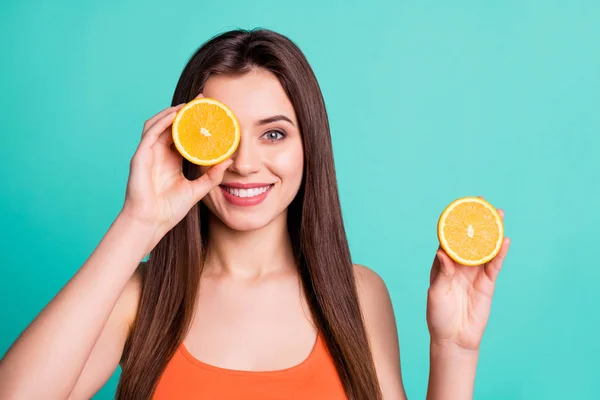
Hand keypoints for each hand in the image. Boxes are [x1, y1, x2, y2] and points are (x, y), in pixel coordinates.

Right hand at [120, 98, 231, 240]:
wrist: (151, 223)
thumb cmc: (170, 210)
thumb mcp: (198, 190)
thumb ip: (212, 176)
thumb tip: (229, 160)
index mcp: (171, 160)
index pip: (182, 134)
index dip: (193, 122)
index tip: (209, 112)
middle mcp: (159, 153)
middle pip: (170, 125)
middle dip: (184, 112)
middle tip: (202, 101)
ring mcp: (148, 154)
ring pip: (158, 124)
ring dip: (173, 112)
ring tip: (189, 105)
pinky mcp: (140, 156)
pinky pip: (151, 132)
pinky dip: (162, 121)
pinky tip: (175, 115)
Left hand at [426, 201, 510, 351]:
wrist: (454, 339)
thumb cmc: (439, 316)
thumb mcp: (436, 293)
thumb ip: (442, 273)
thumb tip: (442, 253)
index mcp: (443, 264)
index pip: (449, 239)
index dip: (455, 223)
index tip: (460, 207)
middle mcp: (459, 265)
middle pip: (470, 239)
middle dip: (476, 221)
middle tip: (483, 203)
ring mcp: (474, 273)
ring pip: (485, 248)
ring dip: (491, 232)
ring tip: (499, 214)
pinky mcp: (487, 284)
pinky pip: (494, 265)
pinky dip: (500, 253)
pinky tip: (504, 240)